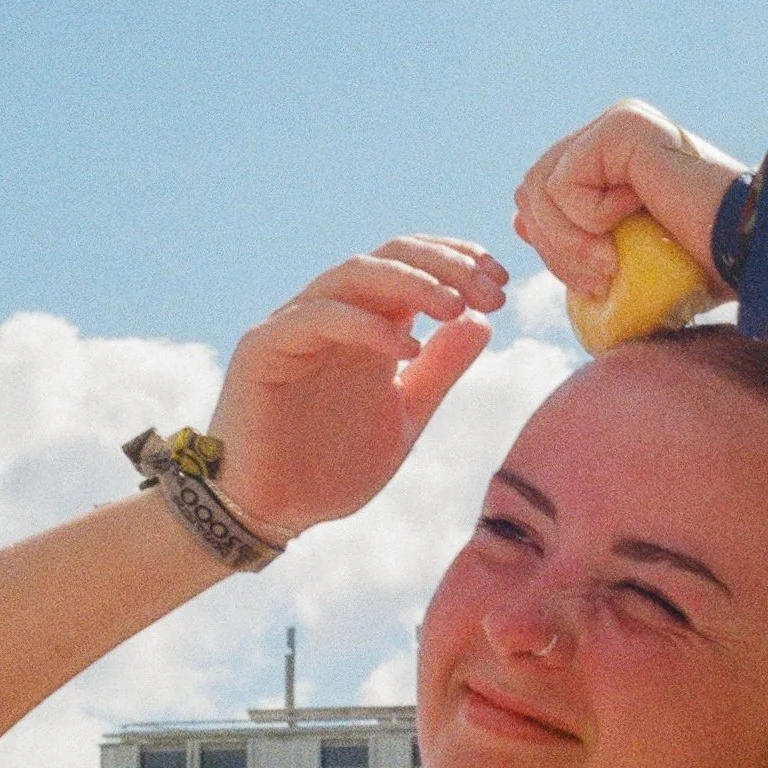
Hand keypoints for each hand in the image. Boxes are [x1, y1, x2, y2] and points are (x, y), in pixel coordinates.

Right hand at [206, 236, 505, 540]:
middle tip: (492, 289)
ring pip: (354, 274)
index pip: (414, 264)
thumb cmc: (333, 466)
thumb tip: (482, 319)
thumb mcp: (406, 414)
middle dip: (446, 266)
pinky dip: (365, 325)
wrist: (273, 511)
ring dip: (411, 282)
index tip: (503, 282)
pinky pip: (316, 318)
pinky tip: (407, 350)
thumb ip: (441, 368)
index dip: (459, 261)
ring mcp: (296, 326)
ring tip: (456, 306)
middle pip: (389, 255)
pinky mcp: (264, 348)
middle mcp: (334, 314)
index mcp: (369, 324)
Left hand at [514, 102, 741, 301]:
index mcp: (614, 153)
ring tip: (612, 265)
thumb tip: (518, 219)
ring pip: (539, 188)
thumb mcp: (624, 256)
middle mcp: (613, 129)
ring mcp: (618, 122)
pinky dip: (587, 222)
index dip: (550, 241)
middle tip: (601, 280)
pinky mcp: (623, 126)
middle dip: (555, 248)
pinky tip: (632, 222)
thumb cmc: (706, 265)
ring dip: (568, 243)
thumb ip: (576, 234)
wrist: (756, 252)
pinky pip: (563, 184)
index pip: (540, 192)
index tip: (593, 278)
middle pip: (531, 189)